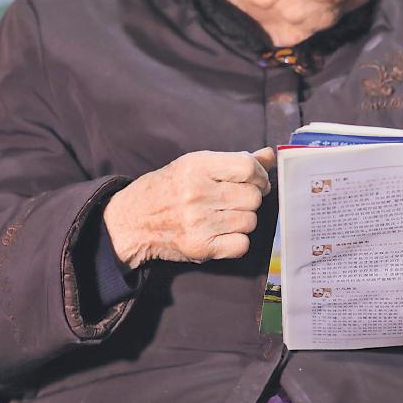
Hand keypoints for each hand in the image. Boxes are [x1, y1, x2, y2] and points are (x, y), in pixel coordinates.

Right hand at [102, 148, 275, 267]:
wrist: (132, 221)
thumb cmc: (168, 188)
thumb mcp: (196, 165)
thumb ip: (235, 161)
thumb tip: (270, 156)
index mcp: (196, 166)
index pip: (248, 167)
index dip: (259, 174)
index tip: (256, 180)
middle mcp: (197, 193)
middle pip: (253, 197)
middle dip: (251, 198)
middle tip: (236, 199)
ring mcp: (198, 222)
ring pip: (250, 221)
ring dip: (244, 219)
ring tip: (224, 215)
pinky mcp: (200, 247)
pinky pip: (242, 244)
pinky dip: (237, 241)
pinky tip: (222, 232)